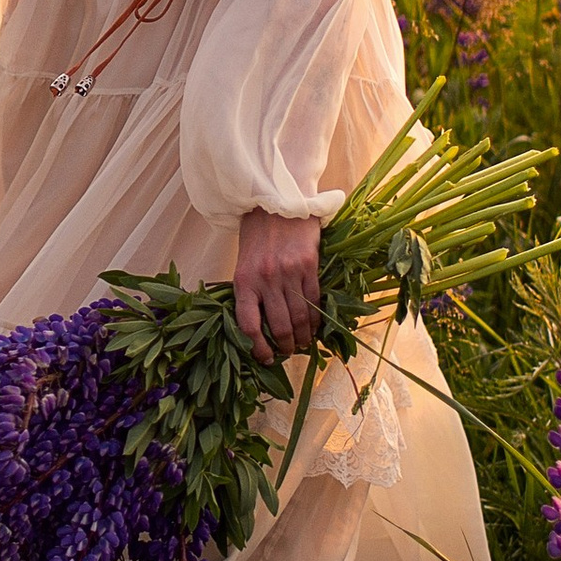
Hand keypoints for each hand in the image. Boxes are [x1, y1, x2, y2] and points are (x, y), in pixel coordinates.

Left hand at [233, 208, 322, 359]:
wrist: (276, 202)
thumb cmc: (257, 235)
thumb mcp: (244, 264)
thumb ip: (250, 292)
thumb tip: (260, 328)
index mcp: (244, 281)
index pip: (249, 325)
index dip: (258, 348)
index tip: (266, 358)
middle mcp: (265, 279)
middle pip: (279, 326)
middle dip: (286, 346)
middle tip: (289, 352)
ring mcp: (288, 273)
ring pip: (299, 317)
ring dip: (303, 337)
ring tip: (304, 343)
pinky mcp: (308, 265)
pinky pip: (314, 301)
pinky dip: (316, 319)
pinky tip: (316, 326)